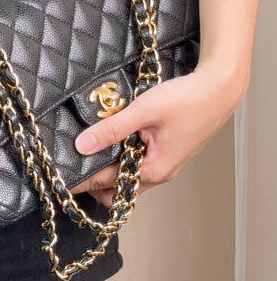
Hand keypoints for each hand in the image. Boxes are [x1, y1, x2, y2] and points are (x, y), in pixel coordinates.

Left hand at [71, 61, 247, 206]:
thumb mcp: (143, 111)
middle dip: (95, 182)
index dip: (81, 180)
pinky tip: (116, 139)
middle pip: (117, 190)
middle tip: (75, 162)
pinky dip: (124, 159)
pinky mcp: (167, 154)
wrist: (219, 90)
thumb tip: (82, 145)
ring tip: (94, 148)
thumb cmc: (186, 100)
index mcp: (153, 170)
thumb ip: (111, 129)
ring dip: (110, 169)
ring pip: (129, 178)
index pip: (106, 183)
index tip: (60, 179)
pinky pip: (139, 165)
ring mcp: (165, 165)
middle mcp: (159, 174)